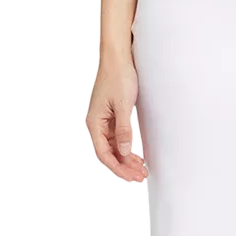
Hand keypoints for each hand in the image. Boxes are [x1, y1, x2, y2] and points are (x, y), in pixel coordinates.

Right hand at [86, 55, 146, 180]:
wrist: (118, 57)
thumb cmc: (119, 77)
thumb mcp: (123, 105)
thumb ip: (123, 129)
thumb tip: (124, 152)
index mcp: (94, 122)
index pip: (103, 154)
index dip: (117, 168)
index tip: (131, 177)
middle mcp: (96, 124)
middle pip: (108, 153)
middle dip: (124, 166)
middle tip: (141, 176)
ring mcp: (103, 121)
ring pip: (114, 147)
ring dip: (126, 159)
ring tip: (141, 170)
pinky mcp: (111, 116)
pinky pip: (117, 138)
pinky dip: (126, 148)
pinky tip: (136, 155)